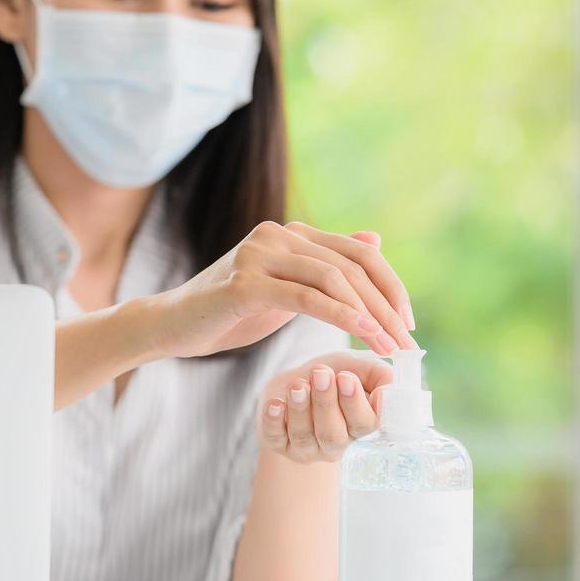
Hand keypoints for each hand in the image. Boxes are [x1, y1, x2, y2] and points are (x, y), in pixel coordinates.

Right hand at [148, 222, 416, 358]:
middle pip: (352, 264)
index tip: (408, 323)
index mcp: (292, 234)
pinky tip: (361, 334)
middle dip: (386, 305)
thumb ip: (324, 268)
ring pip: (333, 278)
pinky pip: (305, 297)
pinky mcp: (245, 282)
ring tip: (389, 346)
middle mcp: (278, 234)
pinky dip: (340, 315)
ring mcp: (260, 253)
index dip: (391, 285)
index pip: (359, 252)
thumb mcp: (285, 290)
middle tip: (408, 343)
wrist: (171, 326)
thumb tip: (374, 239)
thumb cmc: (227, 314)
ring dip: (369, 315)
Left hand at [258, 352, 393, 463]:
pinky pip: (275, 437)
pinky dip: (273, 421)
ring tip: (297, 385)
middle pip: (333, 433)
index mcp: (360, 426)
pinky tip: (275, 404)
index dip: (355, 403)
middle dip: (326, 402)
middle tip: (320, 374)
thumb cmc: (334, 375)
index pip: (364, 424)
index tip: (346, 378)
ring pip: (304, 435)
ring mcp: (306, 448)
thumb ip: (380, 376)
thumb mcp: (359, 367)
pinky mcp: (278, 444)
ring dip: (300, 409)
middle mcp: (335, 444)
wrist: (297, 380)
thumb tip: (387, 392)